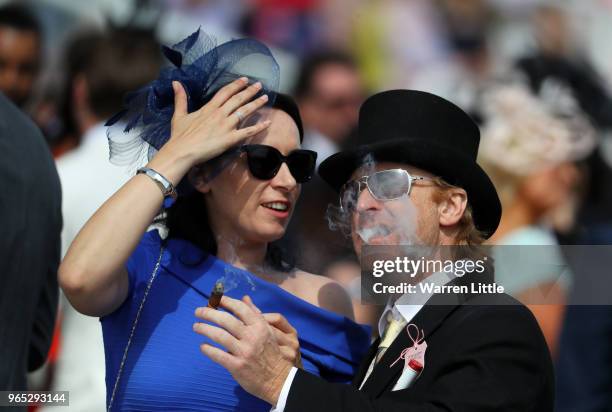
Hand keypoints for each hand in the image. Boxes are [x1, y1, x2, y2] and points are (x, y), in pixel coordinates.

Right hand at [149, 78, 271, 183]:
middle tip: (260, 85)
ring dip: (256, 104)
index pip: (225, 92)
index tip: (245, 79)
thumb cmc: (180, 136)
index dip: (236, 85)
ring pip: (244, 111)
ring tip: (266, 98)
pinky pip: (248, 131)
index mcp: (209, 108)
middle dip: (250, 91)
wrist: (182, 151)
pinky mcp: (231, 138)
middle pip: (238, 99)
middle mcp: (220, 114)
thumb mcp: (179, 115)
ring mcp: (226, 126)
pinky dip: (259, 127)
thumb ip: (180, 98)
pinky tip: (268, 123)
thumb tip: (175, 82)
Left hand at [193, 296, 293, 404]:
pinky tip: (203, 346)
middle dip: (209, 313)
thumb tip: (244, 298)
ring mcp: (244, 351)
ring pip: (220, 336)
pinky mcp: (237, 366)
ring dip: (205, 329)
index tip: (215, 298)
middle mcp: (252, 337)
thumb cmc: (272, 353)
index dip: (226, 301)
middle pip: (226, 320)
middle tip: (198, 311)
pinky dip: (208, 349)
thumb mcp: (268, 330)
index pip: (240, 308)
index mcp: (260, 326)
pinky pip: (218, 355)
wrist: (279, 379)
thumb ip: (255, 315)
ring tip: (196, 326)